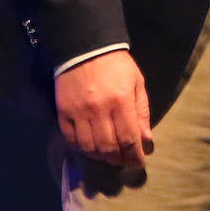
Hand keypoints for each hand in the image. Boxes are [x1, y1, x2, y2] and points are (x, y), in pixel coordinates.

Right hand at [54, 49, 153, 168]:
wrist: (85, 48)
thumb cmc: (116, 65)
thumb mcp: (136, 82)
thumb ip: (141, 111)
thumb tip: (146, 140)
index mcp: (121, 101)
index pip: (129, 138)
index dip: (134, 155)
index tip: (138, 162)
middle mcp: (99, 109)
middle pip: (108, 147)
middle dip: (118, 159)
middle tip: (123, 161)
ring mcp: (79, 112)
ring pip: (89, 147)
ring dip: (100, 157)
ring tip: (108, 156)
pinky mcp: (63, 112)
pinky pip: (71, 140)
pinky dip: (81, 149)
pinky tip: (90, 148)